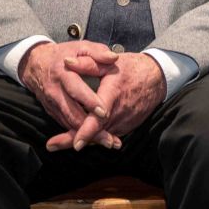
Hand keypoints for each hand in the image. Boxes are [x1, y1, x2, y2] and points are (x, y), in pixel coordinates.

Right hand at [21, 41, 119, 147]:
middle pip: (72, 113)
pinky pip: (66, 125)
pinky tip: (96, 140)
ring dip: (87, 136)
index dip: (89, 102)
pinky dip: (80, 134)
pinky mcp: (52, 112)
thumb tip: (114, 57)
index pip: (76, 89)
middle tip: (110, 138)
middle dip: (90, 128)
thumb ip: (97, 52)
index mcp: (63, 73)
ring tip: (108, 142)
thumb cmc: (63, 54)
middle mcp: (55, 91)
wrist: (35, 64)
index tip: (103, 112)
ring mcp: (52, 104)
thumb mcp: (79, 47)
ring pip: (69, 124)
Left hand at [47, 49, 165, 150]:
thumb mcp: (109, 64)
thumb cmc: (132, 68)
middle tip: (52, 145)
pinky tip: (80, 136)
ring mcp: (124, 122)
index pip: (99, 118)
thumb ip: (87, 64)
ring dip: (82, 139)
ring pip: (100, 136)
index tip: (76, 143)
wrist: (156, 78)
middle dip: (74, 140)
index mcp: (113, 94)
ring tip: (59, 143)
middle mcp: (119, 112)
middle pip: (96, 133)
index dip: (87, 131)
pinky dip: (94, 136)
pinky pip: (107, 134)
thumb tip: (66, 62)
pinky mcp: (126, 127)